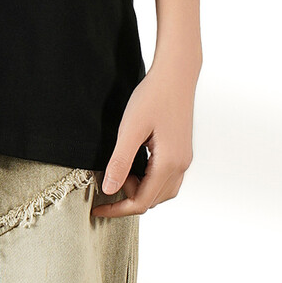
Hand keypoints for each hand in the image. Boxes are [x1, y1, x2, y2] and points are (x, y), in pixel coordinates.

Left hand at [90, 54, 198, 217]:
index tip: (97, 208)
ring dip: (140, 190)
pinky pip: (167, 178)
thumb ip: (120, 161)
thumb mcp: (130, 128)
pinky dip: (149, 180)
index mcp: (169, 164)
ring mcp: (184, 159)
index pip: (142, 202)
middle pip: (153, 200)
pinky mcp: (182, 151)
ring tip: (120, 174)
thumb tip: (110, 190)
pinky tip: (135, 167)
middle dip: (128, 198)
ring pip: (162, 192)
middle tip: (108, 180)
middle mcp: (181, 166)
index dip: (117, 209)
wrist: (176, 74)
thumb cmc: (153, 97)